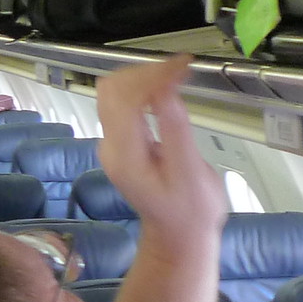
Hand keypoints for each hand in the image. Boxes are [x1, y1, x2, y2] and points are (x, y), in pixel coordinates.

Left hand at [96, 55, 225, 242]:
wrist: (178, 235)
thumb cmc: (190, 212)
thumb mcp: (191, 175)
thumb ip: (176, 132)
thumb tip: (166, 92)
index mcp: (124, 156)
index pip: (125, 100)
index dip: (151, 76)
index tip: (183, 66)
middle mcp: (110, 146)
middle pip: (112, 90)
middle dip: (145, 72)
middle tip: (182, 68)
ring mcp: (113, 143)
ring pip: (114, 92)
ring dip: (144, 76)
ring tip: (178, 73)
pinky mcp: (122, 140)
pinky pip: (124, 103)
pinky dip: (144, 88)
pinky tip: (168, 86)